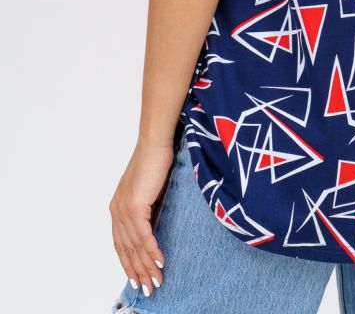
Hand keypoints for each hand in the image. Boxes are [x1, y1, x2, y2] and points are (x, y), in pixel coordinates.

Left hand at [109, 139, 173, 296]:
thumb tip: (154, 230)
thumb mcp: (148, 192)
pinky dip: (152, 251)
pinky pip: (144, 235)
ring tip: (156, 282)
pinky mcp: (135, 205)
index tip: (138, 279)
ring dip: (147, 266)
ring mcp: (124, 209)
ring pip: (135, 246)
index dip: (129, 264)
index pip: (121, 244)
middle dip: (138, 272)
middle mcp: (117, 211)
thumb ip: (147, 211)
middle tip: (149, 289)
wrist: (155, 143)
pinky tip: (159, 263)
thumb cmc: (155, 162)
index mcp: (118, 208)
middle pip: (126, 249)